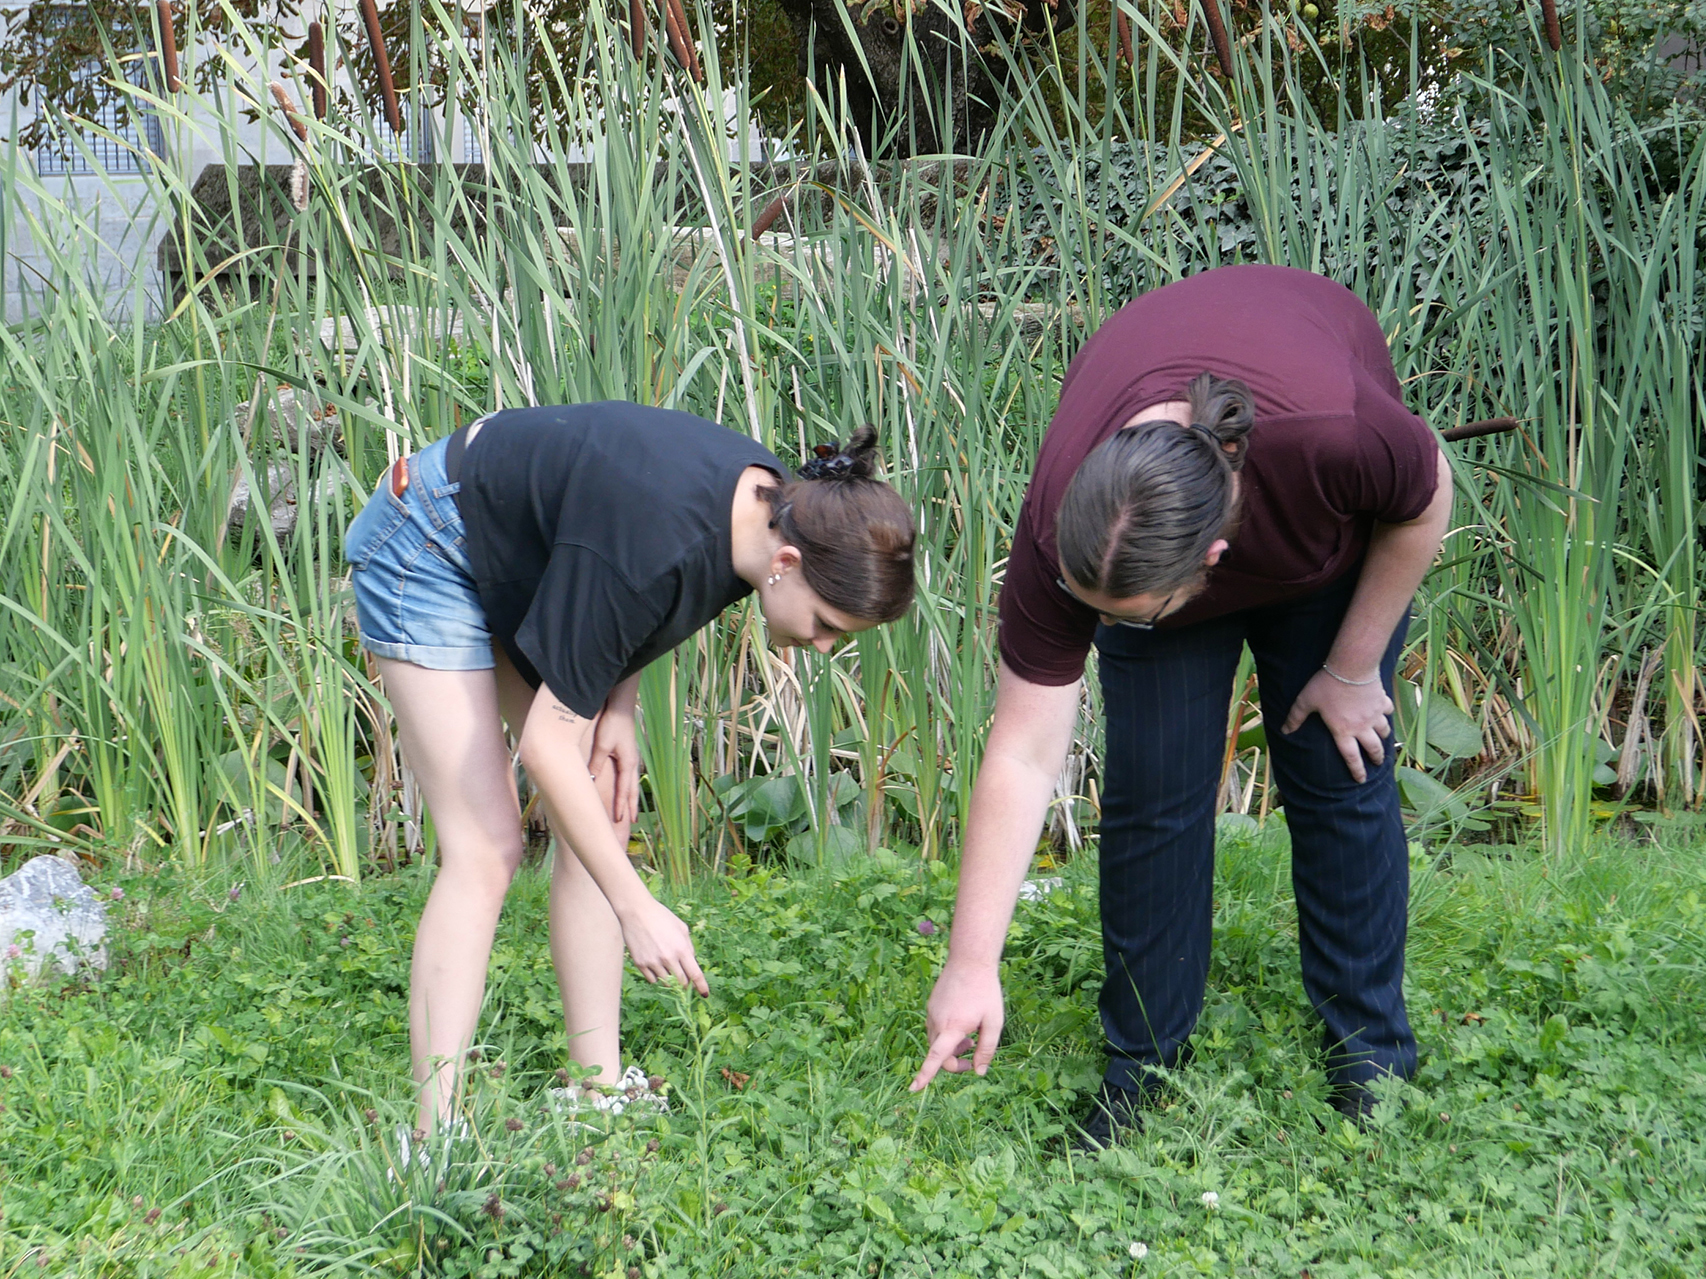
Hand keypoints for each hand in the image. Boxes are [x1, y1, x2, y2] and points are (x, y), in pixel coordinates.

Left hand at [591, 708, 639, 824]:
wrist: (621, 707)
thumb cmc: (612, 725)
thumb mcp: (602, 745)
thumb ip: (597, 764)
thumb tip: (591, 781)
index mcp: (628, 763)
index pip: (624, 790)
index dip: (621, 806)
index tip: (619, 819)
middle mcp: (632, 763)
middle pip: (633, 789)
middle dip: (631, 806)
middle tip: (633, 821)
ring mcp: (631, 758)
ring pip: (632, 782)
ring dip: (631, 797)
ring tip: (631, 809)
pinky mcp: (628, 753)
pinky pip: (628, 775)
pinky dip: (628, 786)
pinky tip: (626, 787)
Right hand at [616, 894, 709, 995]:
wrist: (636, 911)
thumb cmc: (661, 917)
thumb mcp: (681, 927)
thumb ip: (689, 946)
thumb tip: (692, 962)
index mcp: (682, 948)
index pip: (695, 975)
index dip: (701, 987)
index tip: (705, 995)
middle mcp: (668, 958)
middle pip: (681, 983)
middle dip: (685, 982)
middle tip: (683, 977)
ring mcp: (653, 962)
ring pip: (666, 983)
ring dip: (670, 979)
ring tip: (667, 966)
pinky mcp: (640, 964)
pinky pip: (652, 980)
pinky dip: (656, 977)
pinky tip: (656, 965)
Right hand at [910, 961, 1004, 1090]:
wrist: (970, 961)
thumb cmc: (986, 992)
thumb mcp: (994, 1022)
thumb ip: (987, 1049)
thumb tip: (979, 1072)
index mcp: (952, 1027)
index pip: (936, 1057)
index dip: (925, 1075)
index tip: (914, 1089)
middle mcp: (937, 1022)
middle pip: (939, 1054)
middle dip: (954, 1061)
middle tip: (973, 1053)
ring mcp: (931, 1013)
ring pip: (936, 1042)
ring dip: (951, 1047)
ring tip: (970, 1036)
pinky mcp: (931, 1006)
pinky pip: (935, 1029)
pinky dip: (946, 1035)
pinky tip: (962, 1023)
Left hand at [1280, 667, 1393, 782]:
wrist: (1351, 667)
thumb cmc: (1326, 685)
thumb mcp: (1306, 701)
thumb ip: (1295, 717)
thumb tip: (1284, 731)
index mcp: (1343, 731)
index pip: (1351, 757)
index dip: (1356, 771)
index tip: (1361, 780)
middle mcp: (1362, 727)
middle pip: (1373, 748)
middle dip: (1376, 758)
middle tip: (1377, 763)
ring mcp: (1375, 714)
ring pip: (1384, 731)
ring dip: (1383, 738)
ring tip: (1382, 740)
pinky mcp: (1382, 701)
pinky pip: (1388, 711)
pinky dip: (1387, 713)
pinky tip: (1384, 712)